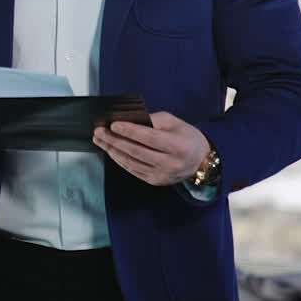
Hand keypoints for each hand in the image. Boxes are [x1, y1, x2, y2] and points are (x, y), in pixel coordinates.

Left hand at [93, 112, 210, 186]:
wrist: (201, 161)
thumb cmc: (186, 137)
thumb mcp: (175, 122)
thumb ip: (153, 120)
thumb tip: (129, 119)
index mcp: (178, 146)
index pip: (149, 138)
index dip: (130, 131)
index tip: (113, 124)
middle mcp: (170, 163)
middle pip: (136, 151)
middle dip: (114, 140)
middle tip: (99, 131)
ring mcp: (161, 175)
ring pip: (130, 162)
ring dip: (112, 150)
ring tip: (100, 140)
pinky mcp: (154, 181)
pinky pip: (132, 169)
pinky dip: (119, 159)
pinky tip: (111, 150)